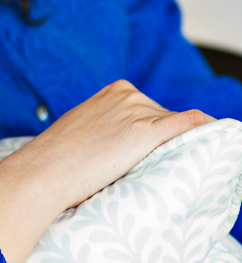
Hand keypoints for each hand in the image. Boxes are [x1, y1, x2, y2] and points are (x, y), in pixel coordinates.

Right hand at [0, 79, 212, 262]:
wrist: (45, 170)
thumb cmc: (58, 158)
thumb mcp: (85, 129)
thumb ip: (109, 126)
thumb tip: (124, 144)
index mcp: (114, 91)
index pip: (150, 111)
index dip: (150, 134)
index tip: (148, 154)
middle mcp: (128, 95)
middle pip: (163, 119)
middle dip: (160, 142)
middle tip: (144, 169)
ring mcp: (137, 111)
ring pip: (174, 129)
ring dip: (171, 148)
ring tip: (151, 171)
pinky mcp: (145, 132)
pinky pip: (188, 125)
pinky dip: (204, 129)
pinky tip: (217, 135)